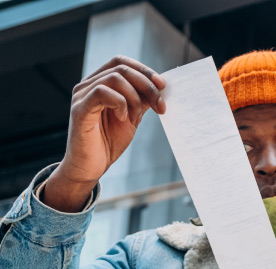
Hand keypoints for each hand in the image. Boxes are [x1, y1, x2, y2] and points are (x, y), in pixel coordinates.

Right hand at [44, 56, 165, 210]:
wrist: (91, 167)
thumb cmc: (108, 143)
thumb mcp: (132, 118)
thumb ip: (142, 101)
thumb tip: (160, 88)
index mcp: (100, 84)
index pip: (121, 62)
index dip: (144, 70)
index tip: (163, 86)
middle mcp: (88, 85)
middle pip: (121, 69)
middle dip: (147, 86)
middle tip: (161, 106)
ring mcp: (82, 96)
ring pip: (114, 78)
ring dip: (135, 98)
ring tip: (137, 119)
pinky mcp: (80, 110)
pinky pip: (102, 93)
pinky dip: (120, 103)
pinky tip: (125, 119)